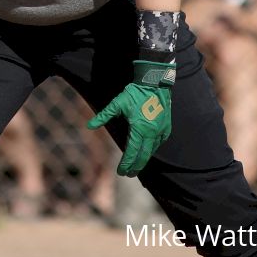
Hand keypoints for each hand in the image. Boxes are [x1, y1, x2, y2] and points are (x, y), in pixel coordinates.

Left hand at [87, 61, 173, 176]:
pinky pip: (159, 142)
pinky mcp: (166, 127)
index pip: (132, 152)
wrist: (154, 82)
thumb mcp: (117, 104)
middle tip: (128, 174)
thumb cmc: (135, 93)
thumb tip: (89, 126)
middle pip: (144, 156)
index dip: (126, 164)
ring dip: (144, 158)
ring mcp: (161, 130)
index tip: (121, 172)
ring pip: (152, 150)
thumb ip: (103, 116)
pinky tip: (147, 151)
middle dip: (136, 167)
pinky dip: (152, 149)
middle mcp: (152, 132)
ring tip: (136, 164)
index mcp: (140, 128)